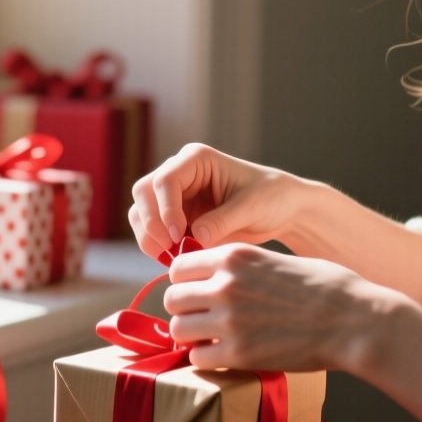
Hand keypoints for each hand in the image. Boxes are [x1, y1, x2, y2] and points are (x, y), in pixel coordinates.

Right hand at [127, 143, 308, 259]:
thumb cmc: (270, 198)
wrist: (280, 210)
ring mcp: (172, 196)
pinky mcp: (172, 218)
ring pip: (141, 212)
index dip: (166, 208)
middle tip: (168, 250)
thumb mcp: (251, 207)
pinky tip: (172, 261)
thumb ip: (222, 221)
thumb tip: (193, 237)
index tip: (180, 235)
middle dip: (151, 223)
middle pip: (144, 193)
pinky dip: (155, 246)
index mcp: (196, 160)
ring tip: (169, 258)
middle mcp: (178, 174)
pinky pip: (151, 231)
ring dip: (148, 236)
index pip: (164, 180)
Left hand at [162, 242, 398, 373]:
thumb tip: (218, 276)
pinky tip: (223, 356)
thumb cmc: (327, 289)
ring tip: (210, 340)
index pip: (179, 268)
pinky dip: (206, 359)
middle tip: (202, 320)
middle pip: (172, 298)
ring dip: (191, 336)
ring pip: (178, 329)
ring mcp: (229, 319)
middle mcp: (224, 285)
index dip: (185, 283)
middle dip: (184, 310)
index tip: (197, 294)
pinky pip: (198, 357)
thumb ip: (242, 267)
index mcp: (234, 256)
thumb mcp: (277, 261)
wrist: (355, 321)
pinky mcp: (239, 353)